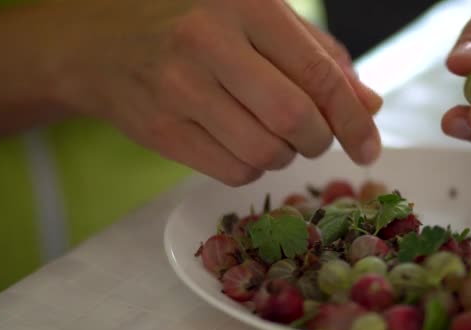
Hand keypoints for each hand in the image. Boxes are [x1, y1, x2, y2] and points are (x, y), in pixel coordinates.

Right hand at [42, 0, 382, 185]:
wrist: (101, 40)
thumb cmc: (194, 22)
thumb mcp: (259, 20)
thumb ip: (317, 58)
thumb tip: (369, 105)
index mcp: (245, 6)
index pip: (319, 75)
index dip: (354, 119)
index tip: (369, 146)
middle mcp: (208, 44)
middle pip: (295, 120)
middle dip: (319, 140)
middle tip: (315, 137)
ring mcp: (177, 89)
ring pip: (265, 154)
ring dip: (284, 156)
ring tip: (273, 135)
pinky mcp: (159, 130)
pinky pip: (233, 172)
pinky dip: (252, 169)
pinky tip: (241, 144)